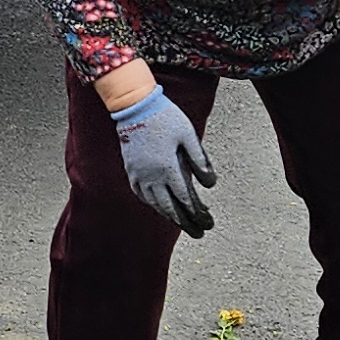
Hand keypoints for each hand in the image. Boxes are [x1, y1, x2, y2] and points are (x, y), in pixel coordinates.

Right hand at [110, 86, 215, 235]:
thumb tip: (209, 184)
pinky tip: (158, 205)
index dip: (197, 213)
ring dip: (169, 215)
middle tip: (198, 232)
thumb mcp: (188, 135)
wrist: (134, 106)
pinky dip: (151, 203)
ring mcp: (139, 174)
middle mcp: (152, 176)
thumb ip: (199, 159)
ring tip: (181, 222)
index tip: (207, 222)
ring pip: (154, 203)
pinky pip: (141, 193)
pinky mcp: (131, 169)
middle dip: (185, 222)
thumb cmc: (165, 117)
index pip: (185, 198)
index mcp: (168, 168)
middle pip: (169, 207)